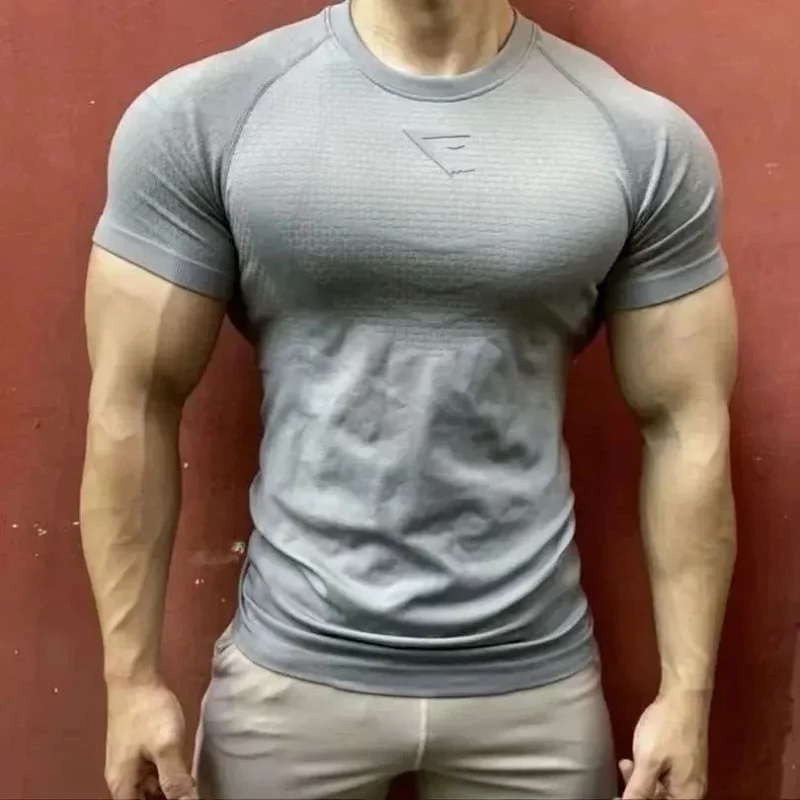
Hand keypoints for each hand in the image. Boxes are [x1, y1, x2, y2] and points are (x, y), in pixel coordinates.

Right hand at [105, 680, 197, 799]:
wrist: (135, 679)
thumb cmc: (148, 712)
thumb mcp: (166, 747)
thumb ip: (175, 780)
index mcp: (123, 785)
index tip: (181, 799)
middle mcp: (121, 779)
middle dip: (165, 799)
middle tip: (189, 791)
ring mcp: (129, 763)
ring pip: (147, 789)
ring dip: (166, 790)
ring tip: (189, 785)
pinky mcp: (137, 750)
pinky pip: (150, 773)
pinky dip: (164, 777)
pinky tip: (183, 771)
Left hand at [620, 694, 708, 798]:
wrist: (683, 697)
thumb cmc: (668, 728)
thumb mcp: (648, 761)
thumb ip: (638, 789)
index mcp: (687, 796)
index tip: (619, 795)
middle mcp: (690, 792)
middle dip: (638, 792)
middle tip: (624, 773)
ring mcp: (686, 777)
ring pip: (659, 790)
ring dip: (640, 781)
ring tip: (626, 764)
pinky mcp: (680, 765)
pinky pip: (662, 778)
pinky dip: (647, 772)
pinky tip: (633, 761)